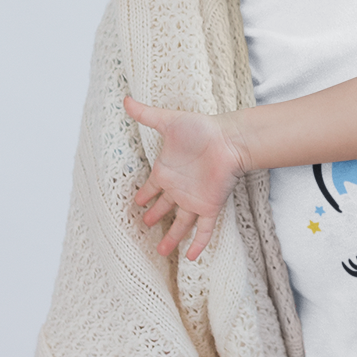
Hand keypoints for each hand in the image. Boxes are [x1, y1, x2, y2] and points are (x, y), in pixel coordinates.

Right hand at [124, 96, 248, 260]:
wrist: (230, 140)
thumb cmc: (202, 129)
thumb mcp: (170, 121)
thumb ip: (147, 115)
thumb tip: (126, 99)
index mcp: (167, 172)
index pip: (151, 189)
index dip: (143, 197)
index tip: (135, 204)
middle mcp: (179, 189)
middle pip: (163, 208)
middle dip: (153, 217)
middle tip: (142, 225)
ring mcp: (194, 199)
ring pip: (180, 224)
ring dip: (171, 238)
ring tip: (161, 252)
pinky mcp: (209, 206)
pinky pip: (203, 230)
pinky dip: (198, 244)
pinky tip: (191, 258)